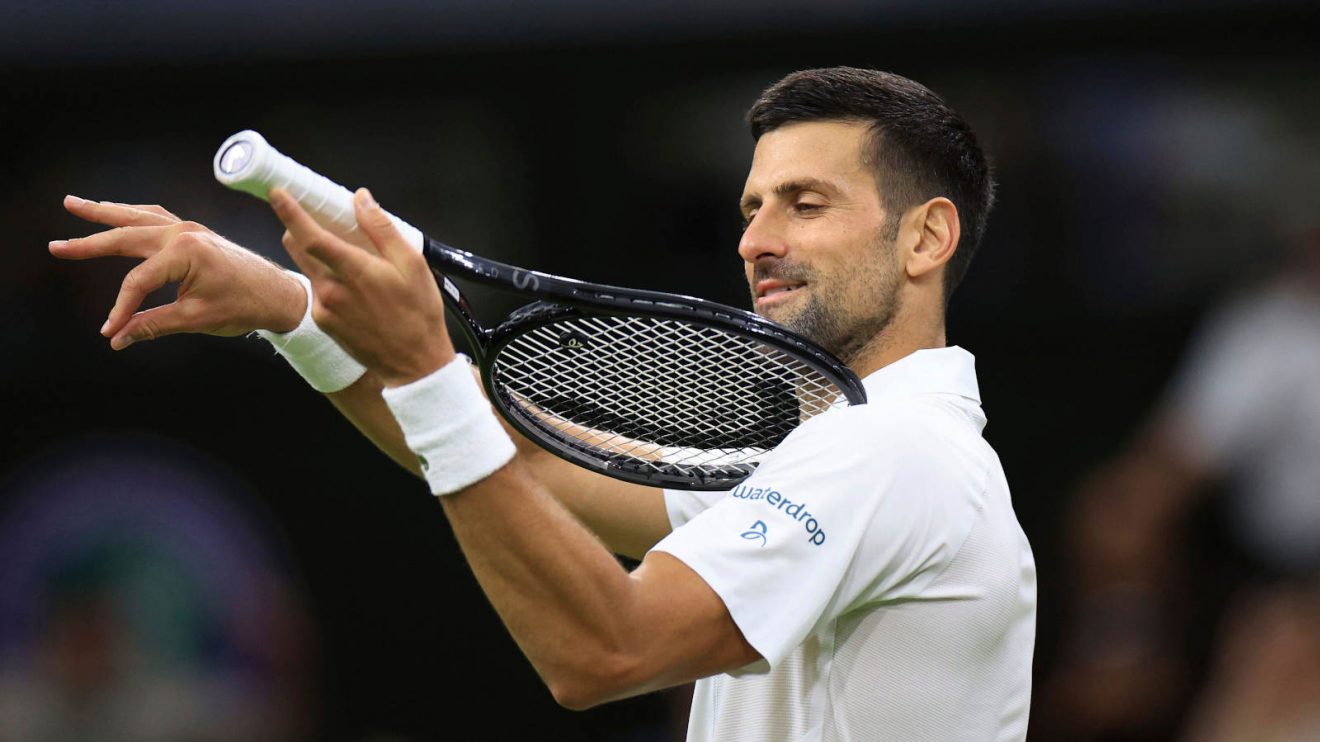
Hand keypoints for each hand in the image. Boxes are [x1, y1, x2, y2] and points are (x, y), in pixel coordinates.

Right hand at [49, 195, 306, 349]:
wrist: (279, 294)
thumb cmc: (244, 306)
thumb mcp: (196, 319)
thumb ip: (153, 325)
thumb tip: (117, 339)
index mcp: (185, 252)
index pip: (137, 282)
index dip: (121, 309)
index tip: (110, 331)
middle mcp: (184, 232)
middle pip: (126, 236)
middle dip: (89, 241)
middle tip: (56, 246)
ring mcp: (190, 228)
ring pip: (138, 218)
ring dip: (107, 213)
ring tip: (75, 205)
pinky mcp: (195, 232)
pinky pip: (156, 218)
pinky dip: (134, 216)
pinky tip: (119, 214)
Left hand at [270, 187, 452, 386]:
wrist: (414, 365)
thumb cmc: (418, 314)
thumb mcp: (412, 264)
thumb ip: (382, 228)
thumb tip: (361, 200)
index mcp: (353, 272)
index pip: (310, 236)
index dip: (290, 212)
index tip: (278, 193)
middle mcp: (331, 290)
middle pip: (298, 247)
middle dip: (301, 228)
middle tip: (320, 218)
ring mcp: (324, 309)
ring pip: (308, 268)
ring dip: (317, 255)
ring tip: (347, 256)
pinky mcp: (324, 323)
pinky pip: (317, 290)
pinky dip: (327, 279)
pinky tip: (352, 286)